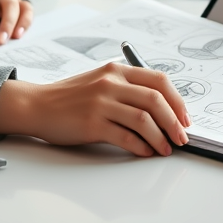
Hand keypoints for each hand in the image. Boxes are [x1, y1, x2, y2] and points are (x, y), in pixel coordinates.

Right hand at [0, 63, 191, 156]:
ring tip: (165, 149)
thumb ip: (126, 88)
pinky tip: (145, 152)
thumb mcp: (99, 81)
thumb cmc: (69, 97)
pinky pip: (126, 137)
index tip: (185, 117)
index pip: (158, 80)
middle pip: (155, 100)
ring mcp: (101, 103)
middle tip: (181, 137)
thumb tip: (160, 109)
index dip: (177, 100)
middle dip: (174, 122)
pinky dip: (141, 147)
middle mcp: (110, 82)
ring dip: (161, 138)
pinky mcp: (93, 123)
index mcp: (116, 70)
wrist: (37, 105)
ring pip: (144, 120)